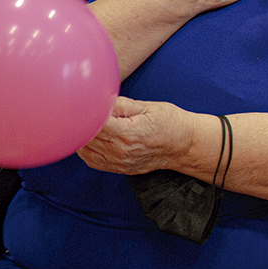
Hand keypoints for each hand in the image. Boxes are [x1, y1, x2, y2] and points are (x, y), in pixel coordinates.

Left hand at [77, 97, 193, 175]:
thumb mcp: (148, 107)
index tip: (84, 104)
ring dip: (82, 136)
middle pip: (87, 137)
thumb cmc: (171, 123)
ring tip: (86, 123)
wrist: (185, 145)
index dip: (86, 112)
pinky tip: (90, 138)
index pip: (94, 123)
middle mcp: (120, 151)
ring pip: (85, 150)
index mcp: (127, 133)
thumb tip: (99, 100)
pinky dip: (86, 149)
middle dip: (82, 123)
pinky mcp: (119, 169)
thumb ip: (121, 105)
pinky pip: (92, 161)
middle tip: (82, 110)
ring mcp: (118, 162)